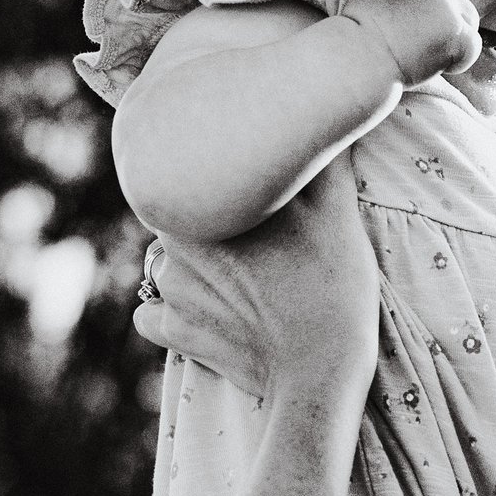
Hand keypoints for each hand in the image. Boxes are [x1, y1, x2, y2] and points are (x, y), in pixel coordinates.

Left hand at [133, 159, 377, 402]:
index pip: (199, 175)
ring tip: (249, 284)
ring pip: (174, 261)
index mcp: (204, 207)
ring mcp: (169, 292)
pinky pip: (157, 311)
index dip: (226, 184)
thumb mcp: (338, 215)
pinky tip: (219, 317)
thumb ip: (320, 164)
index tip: (254, 199)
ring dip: (200, 268)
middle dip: (213, 224)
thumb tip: (321, 121)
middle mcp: (174, 242)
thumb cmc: (334, 291)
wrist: (320, 375)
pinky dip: (178, 313)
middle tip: (262, 242)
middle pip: (186, 217)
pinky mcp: (173, 332)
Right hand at [340, 0, 481, 86]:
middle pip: (459, 0)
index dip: (439, 8)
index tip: (428, 29)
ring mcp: (446, 4)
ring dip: (457, 41)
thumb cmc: (358, 39)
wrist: (359, 54)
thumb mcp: (373, 1)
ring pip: (469, 21)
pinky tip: (440, 69)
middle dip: (451, 24)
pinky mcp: (455, 29)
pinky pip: (473, 46)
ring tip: (434, 59)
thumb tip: (412, 13)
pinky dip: (460, 62)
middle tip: (434, 48)